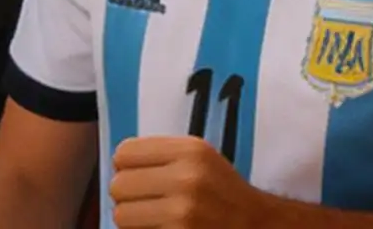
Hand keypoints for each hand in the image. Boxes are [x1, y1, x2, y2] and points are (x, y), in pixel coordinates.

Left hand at [108, 137, 270, 228]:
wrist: (254, 225)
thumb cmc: (222, 192)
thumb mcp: (201, 159)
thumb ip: (164, 156)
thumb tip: (119, 166)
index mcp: (192, 150)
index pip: (125, 153)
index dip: (127, 166)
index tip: (140, 175)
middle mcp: (186, 178)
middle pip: (118, 185)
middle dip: (128, 196)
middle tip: (147, 201)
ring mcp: (181, 212)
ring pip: (121, 215)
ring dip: (133, 220)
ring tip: (154, 218)